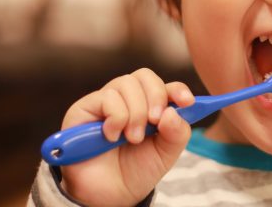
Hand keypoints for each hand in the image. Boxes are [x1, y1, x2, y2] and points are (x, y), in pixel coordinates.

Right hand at [58, 68, 193, 205]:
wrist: (109, 195)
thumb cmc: (136, 170)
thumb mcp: (166, 153)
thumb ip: (177, 132)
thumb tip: (173, 111)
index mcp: (150, 106)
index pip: (165, 86)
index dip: (178, 89)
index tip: (187, 102)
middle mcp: (127, 99)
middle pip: (144, 76)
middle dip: (156, 97)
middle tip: (155, 122)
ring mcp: (105, 101)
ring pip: (126, 83)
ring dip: (136, 112)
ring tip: (133, 138)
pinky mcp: (84, 108)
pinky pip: (107, 97)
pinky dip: (117, 117)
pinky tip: (112, 137)